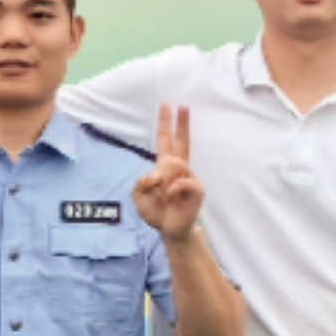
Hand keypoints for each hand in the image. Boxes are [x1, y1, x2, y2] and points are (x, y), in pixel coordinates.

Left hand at [131, 104, 201, 241]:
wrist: (170, 229)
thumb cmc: (156, 211)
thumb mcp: (138, 197)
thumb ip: (140, 184)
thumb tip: (155, 174)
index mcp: (165, 167)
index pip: (166, 141)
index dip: (166, 125)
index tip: (167, 106)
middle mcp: (179, 169)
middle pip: (182, 142)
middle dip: (182, 124)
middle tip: (183, 106)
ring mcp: (189, 177)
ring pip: (175, 165)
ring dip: (163, 182)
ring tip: (163, 195)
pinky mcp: (196, 189)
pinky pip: (182, 182)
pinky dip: (172, 190)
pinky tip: (171, 198)